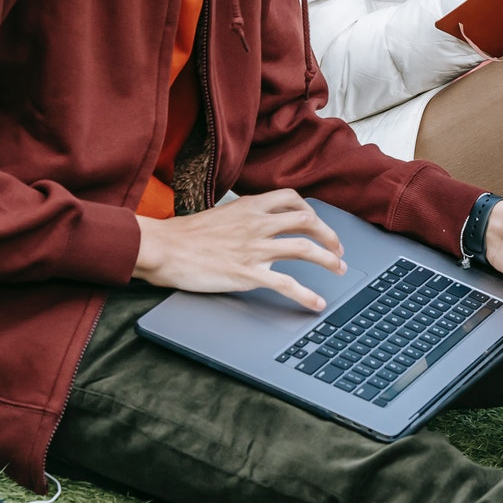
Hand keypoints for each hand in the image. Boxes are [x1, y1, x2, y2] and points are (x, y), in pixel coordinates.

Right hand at [133, 189, 345, 311]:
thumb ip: (243, 217)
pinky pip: (286, 283)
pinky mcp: (247, 274)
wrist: (163, 247)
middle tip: (338, 249)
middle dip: (329, 235)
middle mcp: (257, 223)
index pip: (292, 199)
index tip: (317, 223)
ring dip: (328, 260)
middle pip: (307, 221)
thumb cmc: (184, 234)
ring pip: (304, 248)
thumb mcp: (220, 214)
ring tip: (339, 270)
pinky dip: (307, 295)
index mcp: (249, 206)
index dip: (311, 210)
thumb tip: (257, 224)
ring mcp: (254, 248)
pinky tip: (317, 303)